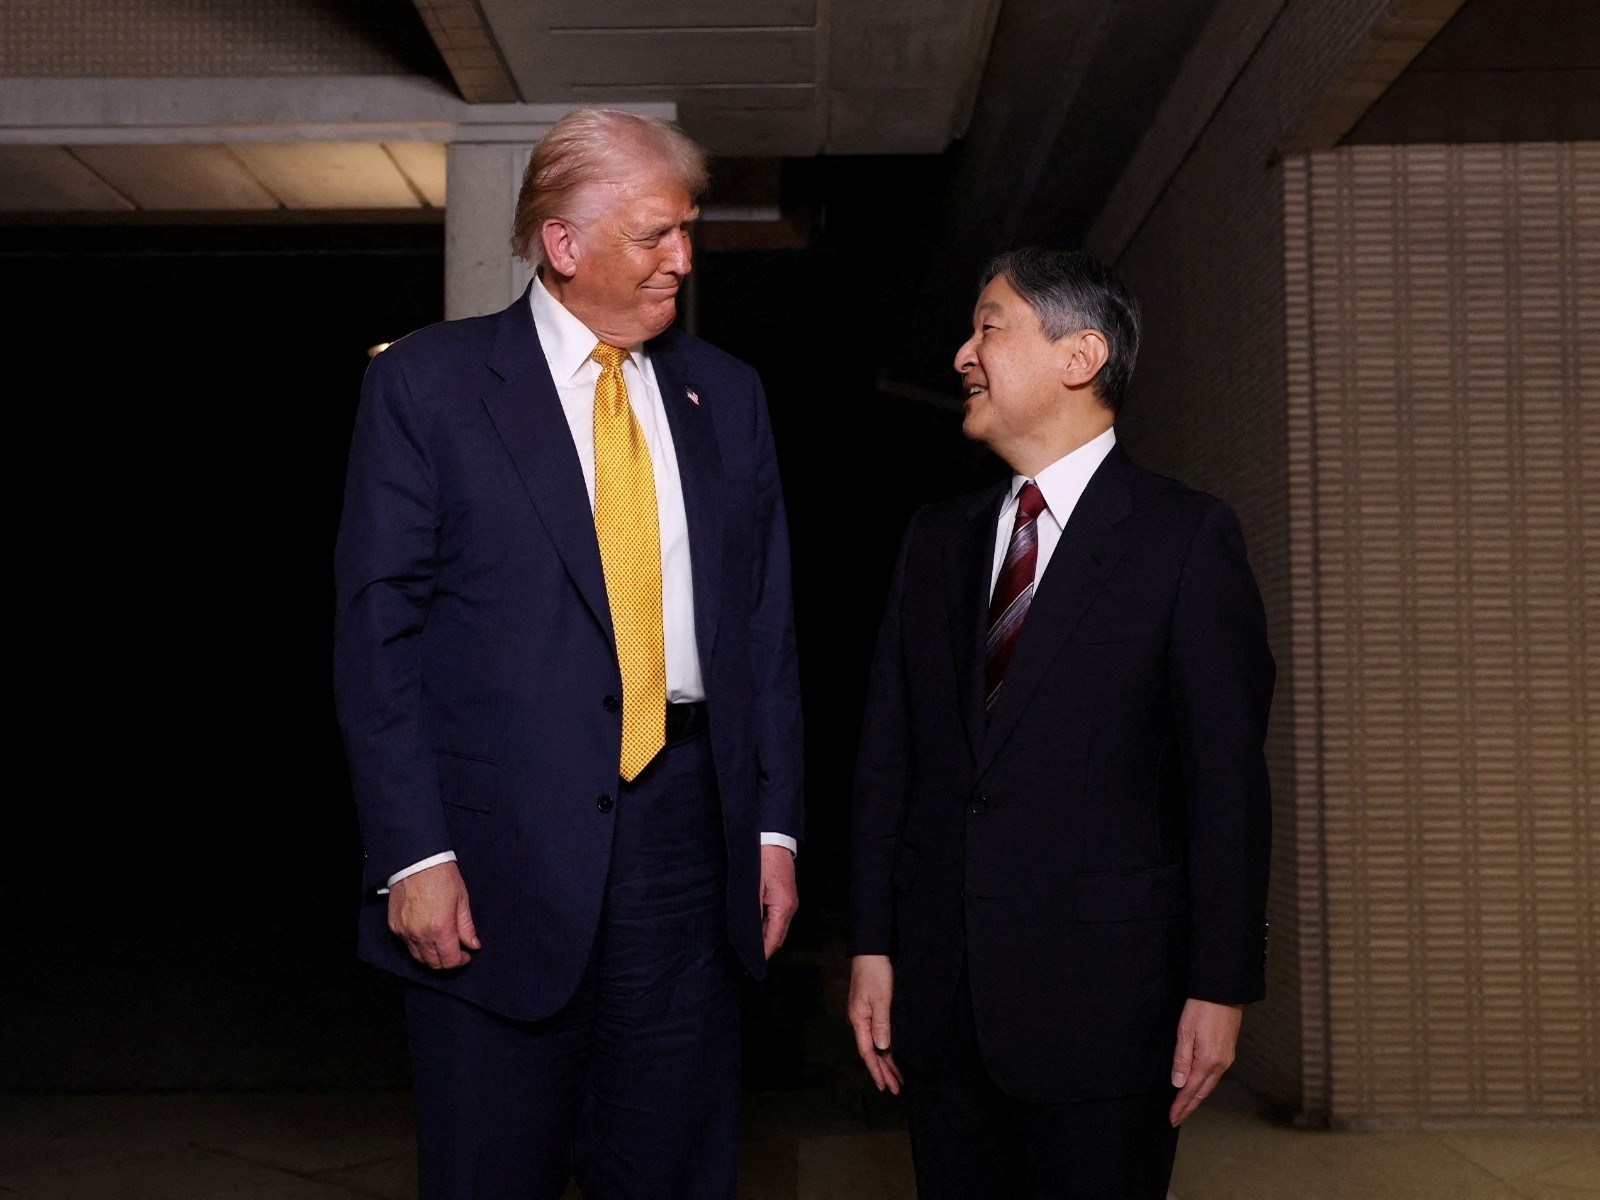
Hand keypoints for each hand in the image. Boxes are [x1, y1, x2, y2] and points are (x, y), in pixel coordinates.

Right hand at [387, 861, 480, 969]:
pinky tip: (427, 934)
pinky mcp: (394, 927)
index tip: (466, 955)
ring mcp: (405, 932)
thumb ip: (467, 927)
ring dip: (432, 955)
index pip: (449, 961)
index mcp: (441, 928)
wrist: (417, 861)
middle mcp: (421, 934)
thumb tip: (473, 945)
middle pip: (434, 963)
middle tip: (456, 950)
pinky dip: (418, 945)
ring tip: (442, 943)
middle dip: (447, 960)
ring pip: (419, 958)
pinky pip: (407, 945)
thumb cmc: (441, 876)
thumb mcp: (462, 900)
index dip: (460, 961)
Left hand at [759, 843, 798, 959]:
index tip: (753, 964)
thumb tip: (749, 933)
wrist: (773, 839)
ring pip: (779, 928)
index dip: (763, 953)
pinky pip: (778, 918)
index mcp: (783, 907)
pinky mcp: (786, 896)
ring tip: (751, 947)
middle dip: (765, 949)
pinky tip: (757, 928)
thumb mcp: (752, 888)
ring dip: (766, 938)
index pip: (774, 939)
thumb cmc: (762, 860)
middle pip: (778, 936)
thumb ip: (752, 912)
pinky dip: (769, 927)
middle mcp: (790, 907)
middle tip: (748, 959)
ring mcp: (790, 902)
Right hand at [848, 954, 903, 1094]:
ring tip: (898, 1078)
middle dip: (884, 1071)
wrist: (872, 951)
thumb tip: (882, 1048)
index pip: (867, 1052)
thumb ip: (881, 1024)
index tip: (885, 1086)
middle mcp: (860, 1021)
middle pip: (871, 1052)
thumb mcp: (881, 999)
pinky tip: (894, 1055)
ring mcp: (866, 1015)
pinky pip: (880, 1035)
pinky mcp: (873, 1009)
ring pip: (876, 1045)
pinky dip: (887, 1048)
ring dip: (887, 1062)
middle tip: (896, 1089)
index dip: (876, 1070)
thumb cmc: (876, 973)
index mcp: (859, 1020)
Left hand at [1168, 997, 1242, 1125]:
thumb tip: (1178, 1084)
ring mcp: (1227, 1058)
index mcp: (1208, 1061)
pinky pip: (1215, 1075)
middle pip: (1203, 1092)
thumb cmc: (1201, 1008)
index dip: (1181, 1106)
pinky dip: (1204, 1085)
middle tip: (1176, 1118)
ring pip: (1210, 1084)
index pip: (1191, 1091)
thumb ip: (1181, 1059)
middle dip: (1189, 1107)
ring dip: (1197, 1098)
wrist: (1223, 991)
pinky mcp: (1229, 1051)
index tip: (1172, 1118)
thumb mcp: (1185, 1032)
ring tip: (1185, 1107)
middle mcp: (1221, 1064)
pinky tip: (1198, 1086)